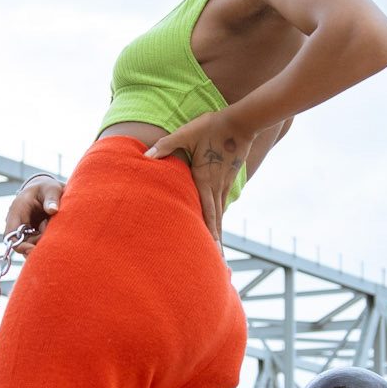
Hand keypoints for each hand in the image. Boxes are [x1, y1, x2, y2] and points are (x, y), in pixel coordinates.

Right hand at [4, 174, 63, 253]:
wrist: (46, 188)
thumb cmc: (47, 188)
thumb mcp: (51, 189)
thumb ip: (52, 198)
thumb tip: (53, 210)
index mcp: (17, 210)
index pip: (10, 234)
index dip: (18, 245)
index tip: (32, 251)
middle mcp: (17, 222)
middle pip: (21, 243)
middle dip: (36, 243)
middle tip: (50, 230)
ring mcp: (23, 229)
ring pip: (30, 245)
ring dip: (42, 241)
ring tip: (51, 224)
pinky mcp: (31, 234)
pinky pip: (36, 243)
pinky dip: (45, 241)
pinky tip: (52, 231)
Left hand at [144, 110, 252, 241]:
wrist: (240, 122)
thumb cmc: (211, 127)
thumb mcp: (186, 133)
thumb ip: (166, 145)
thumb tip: (146, 156)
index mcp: (205, 180)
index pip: (207, 212)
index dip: (209, 233)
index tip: (211, 252)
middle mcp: (216, 188)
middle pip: (216, 221)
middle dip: (216, 243)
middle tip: (219, 265)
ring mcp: (223, 186)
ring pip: (220, 216)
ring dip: (219, 234)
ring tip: (219, 254)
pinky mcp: (227, 182)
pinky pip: (221, 206)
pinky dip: (219, 220)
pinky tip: (217, 229)